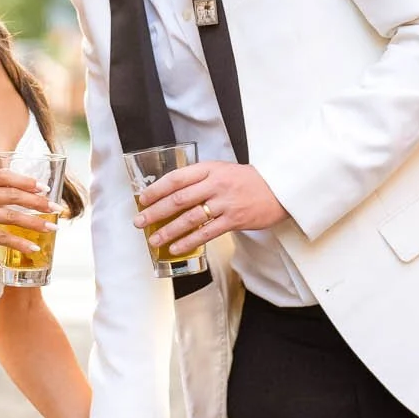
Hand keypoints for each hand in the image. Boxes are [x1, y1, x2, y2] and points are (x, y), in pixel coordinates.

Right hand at [0, 169, 53, 258]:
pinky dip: (20, 243)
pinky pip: (3, 237)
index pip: (6, 176)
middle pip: (13, 195)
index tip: (45, 188)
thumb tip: (27, 193)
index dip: (27, 181)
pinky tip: (33, 247)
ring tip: (51, 227)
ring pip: (12, 216)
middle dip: (39, 202)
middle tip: (56, 208)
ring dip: (35, 223)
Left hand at [135, 161, 285, 258]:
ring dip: (168, 230)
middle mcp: (216, 184)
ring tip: (154, 240)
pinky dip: (188, 241)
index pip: (177, 178)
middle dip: (155, 211)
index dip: (156, 189)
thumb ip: (200, 179)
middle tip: (139, 222)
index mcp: (210, 169)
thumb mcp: (222, 171)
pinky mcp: (234, 220)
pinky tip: (176, 248)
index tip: (142, 199)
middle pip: (179, 198)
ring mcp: (225, 203)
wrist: (279, 189)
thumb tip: (171, 193)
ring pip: (190, 218)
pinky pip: (206, 233)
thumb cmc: (247, 181)